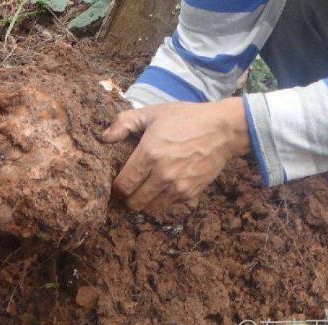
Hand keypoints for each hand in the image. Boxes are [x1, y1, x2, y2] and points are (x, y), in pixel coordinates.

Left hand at [101, 97, 250, 211]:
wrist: (223, 130)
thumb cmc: (186, 118)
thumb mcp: (153, 113)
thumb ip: (124, 122)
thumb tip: (104, 137)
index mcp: (149, 154)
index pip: (123, 185)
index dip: (116, 188)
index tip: (117, 183)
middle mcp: (162, 174)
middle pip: (134, 203)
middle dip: (128, 198)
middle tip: (129, 189)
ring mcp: (178, 187)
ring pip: (151, 208)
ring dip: (145, 202)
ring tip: (145, 189)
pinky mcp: (191, 193)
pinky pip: (169, 206)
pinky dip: (163, 200)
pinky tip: (163, 187)